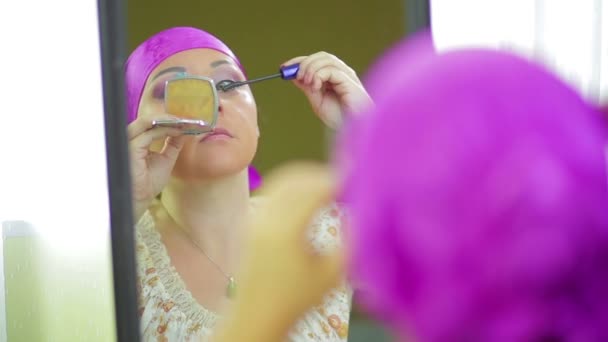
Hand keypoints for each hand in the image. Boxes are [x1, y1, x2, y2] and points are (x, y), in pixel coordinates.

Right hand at [127, 114, 186, 219]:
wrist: (141, 198)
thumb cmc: (148, 182)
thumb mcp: (166, 158)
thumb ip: (173, 144)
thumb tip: (183, 131)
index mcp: (137, 140)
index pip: (152, 123)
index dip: (170, 120)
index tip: (188, 120)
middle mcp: (130, 138)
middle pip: (149, 119)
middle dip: (170, 117)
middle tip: (188, 118)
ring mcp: (129, 141)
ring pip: (147, 121)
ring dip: (167, 120)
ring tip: (184, 121)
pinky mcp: (131, 148)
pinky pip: (149, 133)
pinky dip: (165, 129)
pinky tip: (178, 131)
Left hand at [214, 162, 344, 341]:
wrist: (256, 316)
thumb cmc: (296, 299)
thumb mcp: (331, 274)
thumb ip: (351, 241)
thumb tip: (364, 214)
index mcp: (286, 229)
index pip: (315, 189)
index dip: (339, 180)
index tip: (360, 178)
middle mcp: (267, 216)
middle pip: (298, 178)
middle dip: (324, 176)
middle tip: (348, 182)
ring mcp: (256, 217)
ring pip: (284, 180)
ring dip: (308, 178)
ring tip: (331, 187)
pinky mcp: (252, 221)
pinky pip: (274, 190)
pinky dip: (294, 185)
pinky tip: (309, 196)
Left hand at [283, 52, 372, 128]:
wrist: (353, 130)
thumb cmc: (340, 118)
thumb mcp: (317, 100)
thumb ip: (308, 87)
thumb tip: (294, 75)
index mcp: (335, 76)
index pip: (317, 60)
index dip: (300, 61)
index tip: (284, 67)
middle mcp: (342, 72)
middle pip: (321, 56)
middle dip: (304, 63)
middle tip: (295, 75)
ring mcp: (347, 75)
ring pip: (326, 59)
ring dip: (311, 68)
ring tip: (307, 83)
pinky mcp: (350, 80)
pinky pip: (331, 70)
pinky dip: (319, 75)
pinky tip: (316, 87)